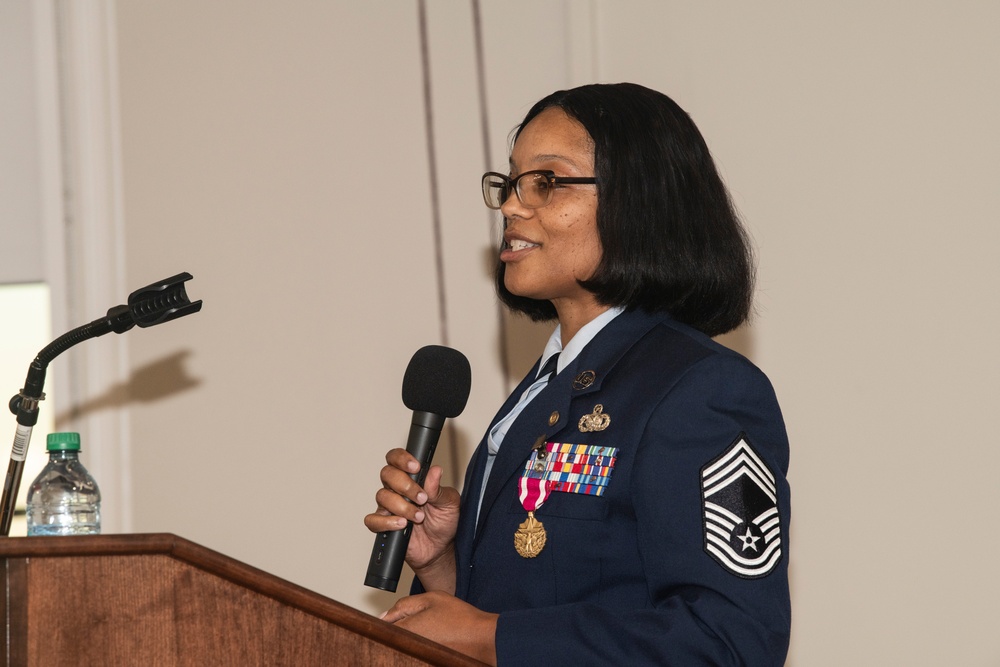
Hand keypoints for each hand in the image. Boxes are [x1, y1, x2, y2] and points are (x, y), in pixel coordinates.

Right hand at [364, 448, 460, 590]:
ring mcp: (389, 507)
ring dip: (402, 506)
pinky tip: (402, 524)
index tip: (416, 467)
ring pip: (382, 496)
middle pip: (387, 474)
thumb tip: (435, 471)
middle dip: (405, 485)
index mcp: (412, 478)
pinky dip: (386, 522)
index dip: (402, 459)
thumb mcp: (449, 503)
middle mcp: (397, 489)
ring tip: (418, 516)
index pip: (397, 459)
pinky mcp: (384, 525)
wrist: (440, 548)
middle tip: (422, 498)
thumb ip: (439, 488)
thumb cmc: (444, 522)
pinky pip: (373, 520)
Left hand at [381, 591, 497, 664]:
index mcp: (406, 631)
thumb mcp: (431, 599)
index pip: (381, 629)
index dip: (383, 622)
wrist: (482, 638)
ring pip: (402, 647)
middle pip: (391, 640)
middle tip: (410, 621)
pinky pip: (414, 653)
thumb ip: (404, 605)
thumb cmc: (460, 619)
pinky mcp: (426, 660)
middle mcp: (409, 648)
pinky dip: (417, 646)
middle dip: (395, 630)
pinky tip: (431, 638)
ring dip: (406, 638)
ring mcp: (418, 657)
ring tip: (426, 629)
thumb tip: (384, 615)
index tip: (389, 618)